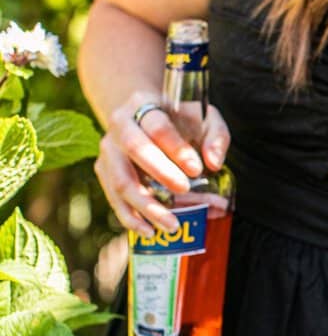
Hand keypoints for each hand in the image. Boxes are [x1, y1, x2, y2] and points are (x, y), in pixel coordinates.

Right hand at [94, 91, 230, 234]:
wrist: (143, 117)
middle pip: (135, 149)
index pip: (158, 127)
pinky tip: (150, 231)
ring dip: (146, 206)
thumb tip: (213, 163)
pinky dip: (131, 218)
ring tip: (172, 225)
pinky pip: (113, 198)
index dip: (176, 149)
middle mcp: (120, 125)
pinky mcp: (103, 171)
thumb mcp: (204, 118)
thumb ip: (217, 137)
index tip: (197, 169)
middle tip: (185, 189)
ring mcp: (108, 150)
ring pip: (121, 181)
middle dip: (160, 172)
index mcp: (144, 104)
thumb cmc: (179, 120)